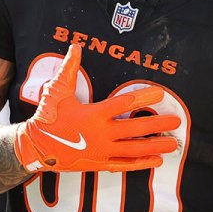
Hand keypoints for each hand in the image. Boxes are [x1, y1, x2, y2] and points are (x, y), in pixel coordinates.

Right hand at [14, 44, 179, 172]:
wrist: (35, 147)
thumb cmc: (47, 116)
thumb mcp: (57, 90)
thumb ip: (70, 68)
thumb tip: (76, 46)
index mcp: (93, 114)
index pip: (123, 103)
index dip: (143, 98)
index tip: (160, 94)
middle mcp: (100, 134)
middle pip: (135, 128)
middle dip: (158, 124)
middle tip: (176, 121)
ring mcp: (101, 151)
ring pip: (134, 149)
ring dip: (155, 146)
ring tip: (173, 144)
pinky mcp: (99, 164)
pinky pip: (124, 165)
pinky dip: (141, 164)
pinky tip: (156, 160)